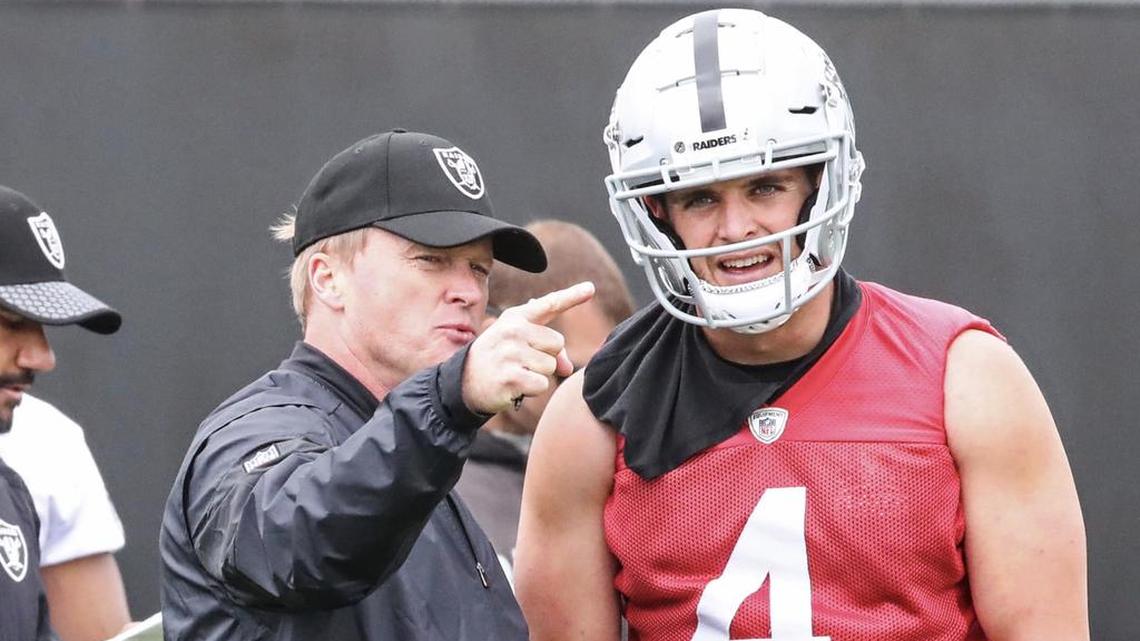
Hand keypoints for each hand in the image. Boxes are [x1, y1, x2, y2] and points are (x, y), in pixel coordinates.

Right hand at [463, 281, 595, 413]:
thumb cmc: (499, 357)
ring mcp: (511, 353)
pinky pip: (542, 384)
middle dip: (546, 357)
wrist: (465, 380)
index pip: (549, 304)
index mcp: (517, 318)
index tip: (590, 288)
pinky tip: (514, 385)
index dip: (573, 296)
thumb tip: (568, 369)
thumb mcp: (519, 343)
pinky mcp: (510, 377)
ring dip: (537, 374)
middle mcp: (514, 330)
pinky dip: (532, 389)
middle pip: (557, 344)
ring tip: (515, 371)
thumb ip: (549, 348)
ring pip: (551, 367)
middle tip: (521, 361)